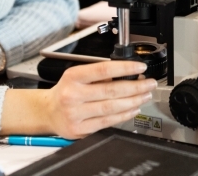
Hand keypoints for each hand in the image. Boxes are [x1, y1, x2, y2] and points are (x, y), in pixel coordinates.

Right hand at [1, 60, 155, 138]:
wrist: (48, 112)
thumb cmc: (66, 91)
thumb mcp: (77, 76)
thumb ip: (99, 75)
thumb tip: (130, 75)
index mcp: (73, 77)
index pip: (103, 70)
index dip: (125, 68)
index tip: (140, 68)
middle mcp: (73, 95)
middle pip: (111, 90)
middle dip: (135, 87)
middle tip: (149, 83)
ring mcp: (76, 114)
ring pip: (111, 107)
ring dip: (133, 101)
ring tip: (145, 95)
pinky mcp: (80, 129)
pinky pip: (107, 122)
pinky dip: (123, 115)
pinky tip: (133, 109)